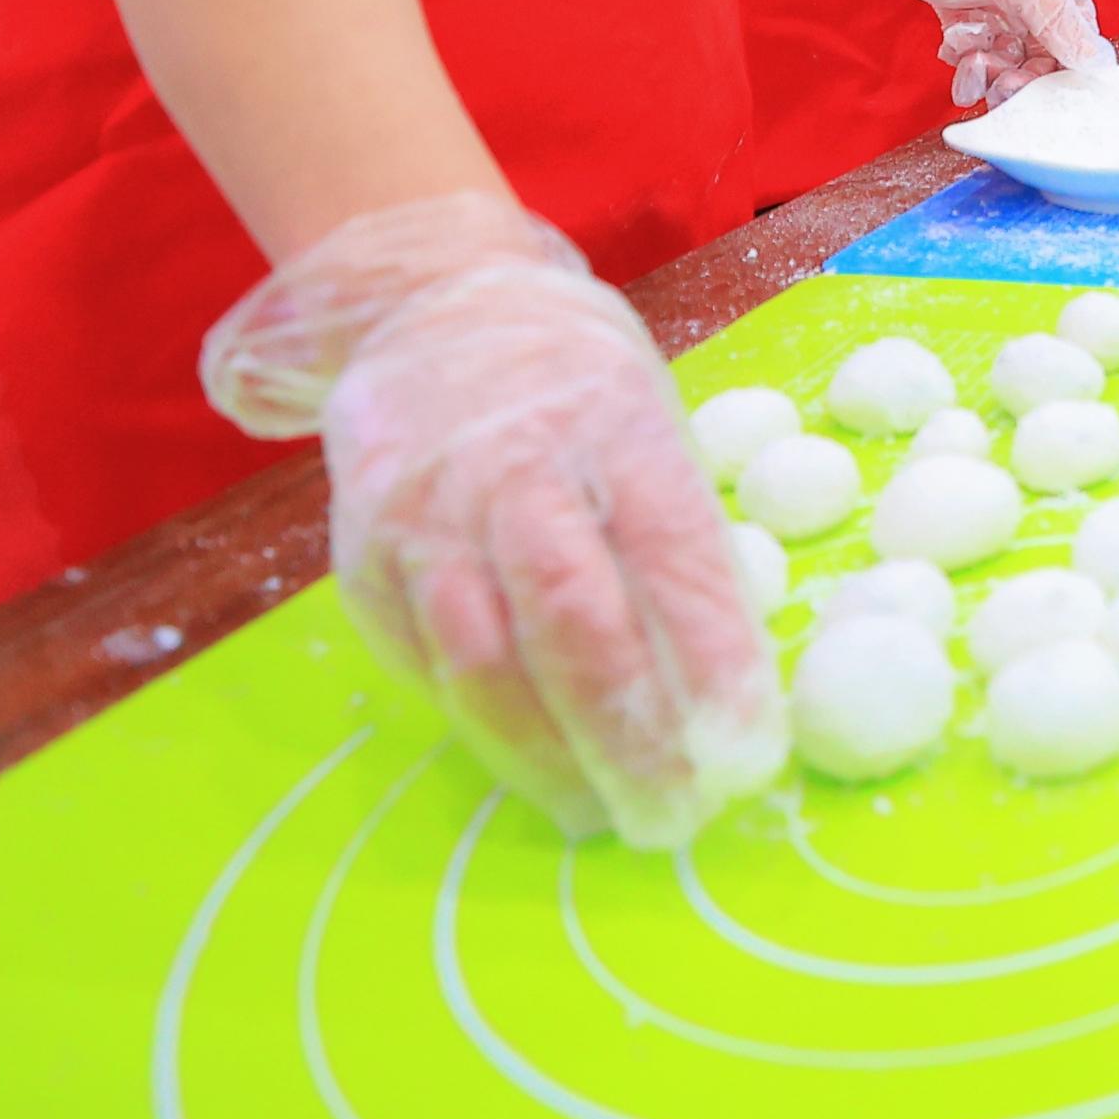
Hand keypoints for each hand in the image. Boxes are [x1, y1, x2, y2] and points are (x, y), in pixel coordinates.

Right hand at [198, 192, 781, 845]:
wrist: (429, 304)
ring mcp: (431, 512)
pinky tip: (528, 760)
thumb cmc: (577, 387)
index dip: (714, 666)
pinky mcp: (368, 554)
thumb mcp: (650, 427)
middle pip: (576, 623)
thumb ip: (679, 541)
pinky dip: (480, 723)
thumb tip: (730, 682)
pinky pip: (425, 659)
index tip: (750, 750)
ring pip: (486, 659)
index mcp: (616, 427)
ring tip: (600, 812)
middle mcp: (519, 467)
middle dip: (632, 737)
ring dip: (548, 755)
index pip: (675, 561)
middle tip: (675, 814)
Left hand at [828, 0, 1112, 104]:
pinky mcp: (964, 10)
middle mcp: (1035, 1)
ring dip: (984, 66)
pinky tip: (953, 44)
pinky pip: (971, 48)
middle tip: (995, 84)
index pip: (1071, 48)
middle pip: (1035, 59)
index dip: (1053, 75)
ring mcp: (999, 6)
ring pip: (1001, 58)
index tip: (1029, 89)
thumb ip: (1063, 27)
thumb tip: (1099, 64)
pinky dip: (961, 54)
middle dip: (1015, 75)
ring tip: (968, 58)